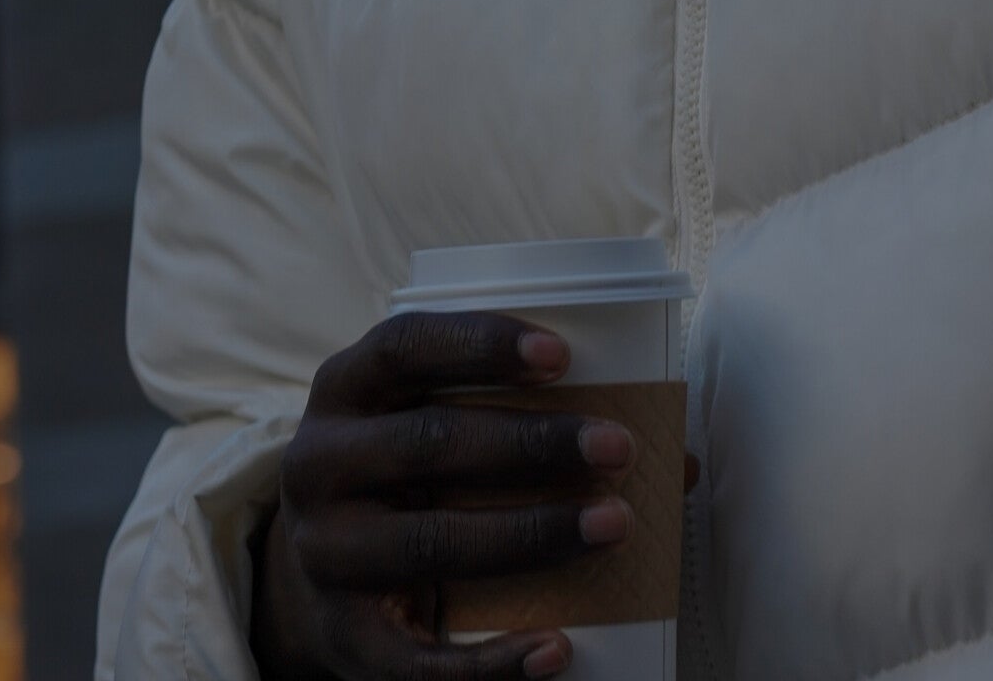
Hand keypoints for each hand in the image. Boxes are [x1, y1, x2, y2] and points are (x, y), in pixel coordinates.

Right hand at [250, 308, 637, 680]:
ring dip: (530, 533)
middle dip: (531, 443)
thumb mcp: (430, 424)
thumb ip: (524, 416)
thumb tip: (677, 458)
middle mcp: (319, 464)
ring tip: (613, 525)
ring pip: (432, 542)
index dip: (480, 343)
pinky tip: (560, 646)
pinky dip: (494, 660)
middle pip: (429, 444)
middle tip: (619, 447)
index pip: (404, 345)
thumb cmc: (405, 477)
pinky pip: (420, 660)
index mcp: (344, 389)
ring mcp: (325, 554)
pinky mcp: (345, 638)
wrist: (314, 577)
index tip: (561, 353)